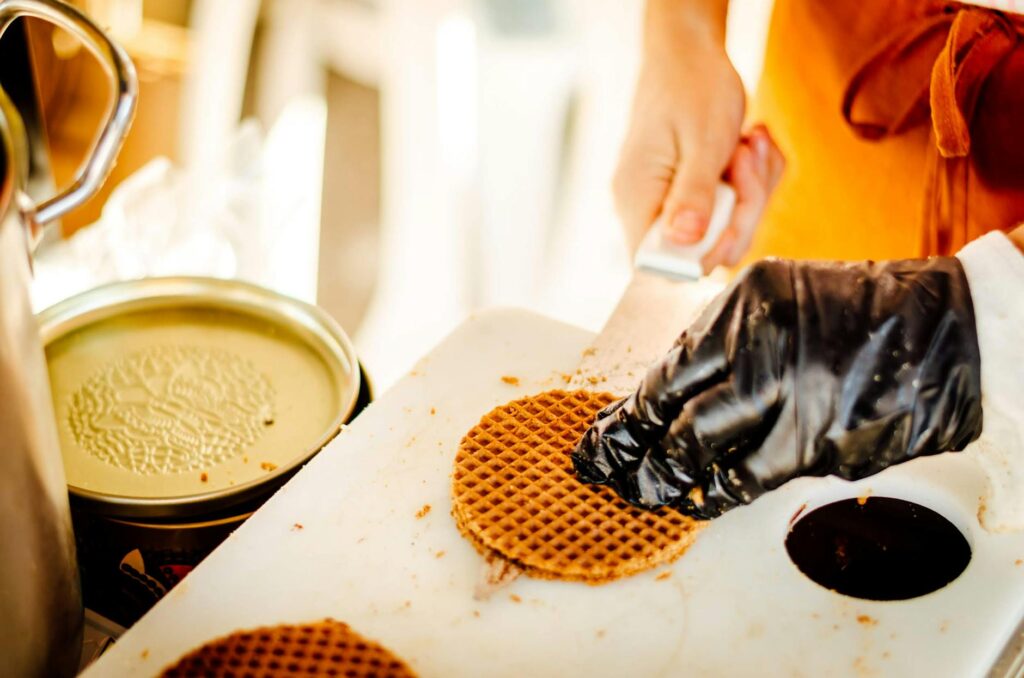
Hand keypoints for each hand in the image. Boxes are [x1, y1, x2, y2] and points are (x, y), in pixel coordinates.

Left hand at [572, 257, 982, 517]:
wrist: (948, 331)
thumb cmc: (860, 314)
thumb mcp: (779, 300)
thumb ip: (725, 343)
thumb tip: (672, 396)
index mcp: (744, 306)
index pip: (666, 369)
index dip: (629, 409)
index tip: (602, 430)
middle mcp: (758, 348)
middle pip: (669, 408)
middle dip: (626, 446)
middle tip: (600, 467)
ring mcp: (787, 396)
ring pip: (699, 448)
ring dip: (662, 477)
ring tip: (641, 491)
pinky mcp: (817, 442)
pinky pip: (747, 477)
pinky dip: (714, 492)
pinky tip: (696, 499)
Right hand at [613, 2, 783, 268]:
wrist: (689, 54)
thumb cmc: (691, 87)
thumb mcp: (702, 140)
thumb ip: (693, 195)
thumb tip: (684, 245)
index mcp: (637, 198)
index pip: (658, 265)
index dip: (703, 256)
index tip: (730, 218)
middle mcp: (645, 208)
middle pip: (700, 252)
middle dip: (740, 212)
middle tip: (745, 164)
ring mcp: (667, 203)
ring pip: (722, 232)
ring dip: (750, 193)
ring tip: (747, 148)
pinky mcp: (686, 196)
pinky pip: (726, 212)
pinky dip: (748, 184)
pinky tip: (745, 151)